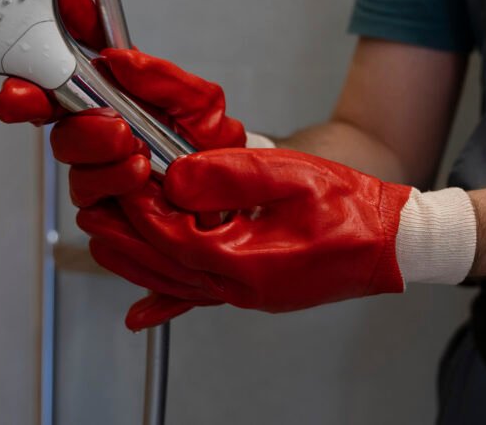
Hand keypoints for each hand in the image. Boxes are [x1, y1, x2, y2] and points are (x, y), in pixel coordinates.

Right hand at [0, 0, 247, 326]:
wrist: (237, 205)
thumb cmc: (214, 148)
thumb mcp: (201, 104)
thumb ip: (161, 78)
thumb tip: (117, 58)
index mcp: (113, 95)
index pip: (69, 64)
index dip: (49, 43)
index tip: (45, 26)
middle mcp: (97, 130)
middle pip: (56, 121)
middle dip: (78, 123)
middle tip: (115, 127)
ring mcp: (96, 172)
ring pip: (72, 167)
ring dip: (103, 163)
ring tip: (140, 160)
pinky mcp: (103, 213)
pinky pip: (91, 208)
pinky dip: (115, 195)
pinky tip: (141, 191)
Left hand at [78, 148, 414, 327]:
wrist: (392, 243)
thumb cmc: (350, 210)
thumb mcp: (289, 177)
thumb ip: (229, 174)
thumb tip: (176, 177)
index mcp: (245, 262)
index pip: (171, 237)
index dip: (139, 209)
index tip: (119, 181)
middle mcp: (238, 288)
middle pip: (161, 267)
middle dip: (124, 238)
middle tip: (93, 214)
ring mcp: (246, 295)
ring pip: (174, 283)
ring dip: (135, 262)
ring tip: (104, 240)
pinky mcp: (254, 290)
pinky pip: (197, 298)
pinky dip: (164, 300)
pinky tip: (143, 311)